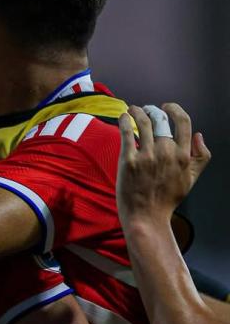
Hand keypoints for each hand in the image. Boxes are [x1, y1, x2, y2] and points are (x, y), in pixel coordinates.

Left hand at [116, 103, 210, 225]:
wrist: (146, 217)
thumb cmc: (167, 200)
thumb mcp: (191, 179)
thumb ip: (201, 157)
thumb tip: (199, 135)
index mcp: (183, 155)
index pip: (183, 122)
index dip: (175, 109)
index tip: (166, 106)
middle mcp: (166, 153)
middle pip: (160, 120)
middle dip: (152, 110)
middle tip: (145, 109)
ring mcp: (147, 156)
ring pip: (143, 122)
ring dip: (137, 111)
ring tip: (132, 109)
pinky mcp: (129, 161)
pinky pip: (126, 133)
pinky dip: (125, 120)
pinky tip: (123, 116)